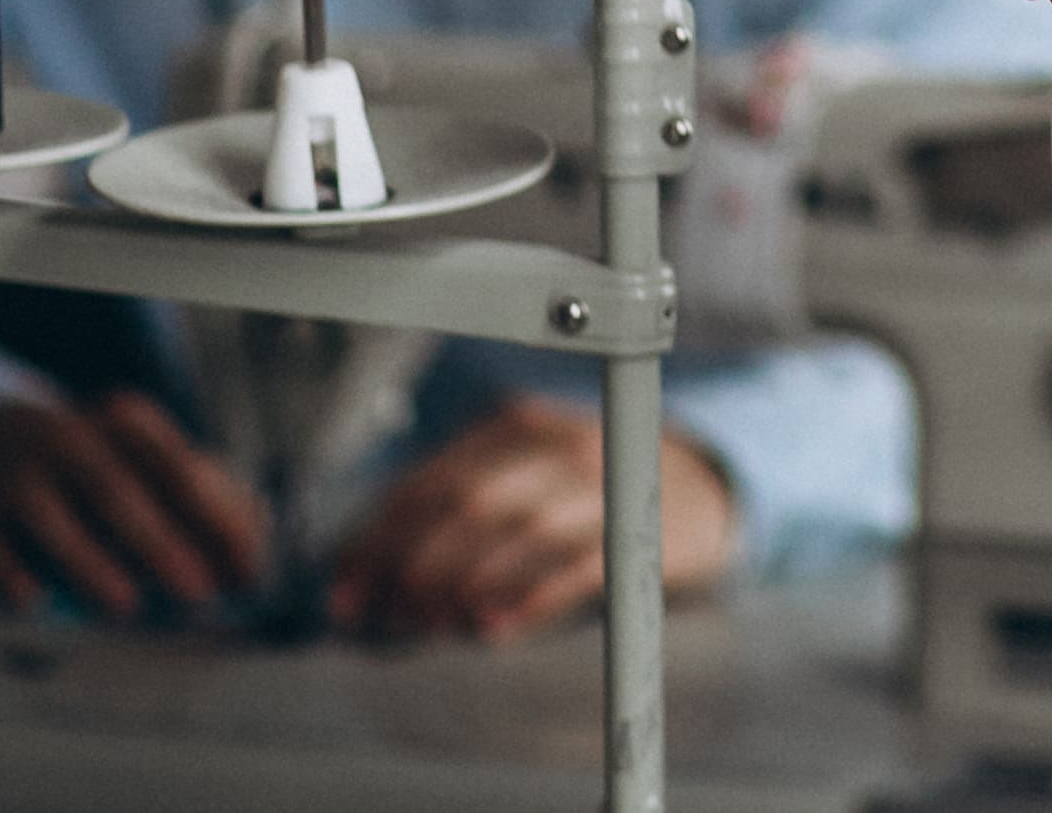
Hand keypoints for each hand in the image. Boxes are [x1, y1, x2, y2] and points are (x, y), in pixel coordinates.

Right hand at [0, 390, 264, 622]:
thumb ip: (200, 496)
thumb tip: (250, 557)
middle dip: (161, 544)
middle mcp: (68, 439)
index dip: (218, 521)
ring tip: (125, 605)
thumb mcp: (140, 454)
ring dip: (89, 563)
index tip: (247, 571)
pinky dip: (9, 574)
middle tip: (198, 593)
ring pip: (52, 517)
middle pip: (118, 491)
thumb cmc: (86, 456)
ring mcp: (14, 471)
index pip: (180, 470)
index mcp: (124, 422)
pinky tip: (32, 601)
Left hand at [326, 399, 736, 642]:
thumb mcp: (525, 477)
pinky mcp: (640, 531)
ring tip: (431, 623)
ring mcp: (603, 483)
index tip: (345, 590)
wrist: (705, 490)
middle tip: (382, 615)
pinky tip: (494, 627)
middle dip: (410, 563)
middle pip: (468, 500)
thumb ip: (459, 510)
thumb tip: (373, 572)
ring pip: (518, 528)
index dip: (377, 538)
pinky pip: (579, 564)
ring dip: (464, 581)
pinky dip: (530, 598)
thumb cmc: (591, 494)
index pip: (428, 480)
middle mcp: (556, 445)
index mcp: (516, 425)